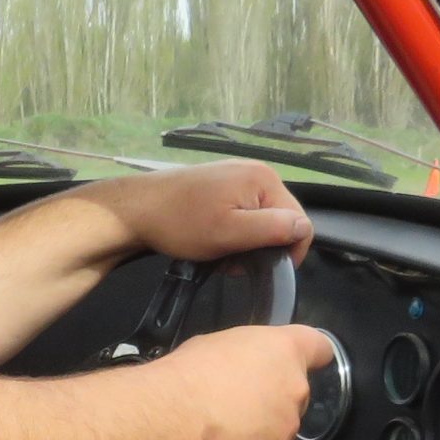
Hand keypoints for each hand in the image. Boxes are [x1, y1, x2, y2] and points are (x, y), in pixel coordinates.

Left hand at [98, 160, 312, 265]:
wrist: (135, 210)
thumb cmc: (180, 222)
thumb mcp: (230, 232)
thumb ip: (272, 229)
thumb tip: (304, 228)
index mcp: (264, 179)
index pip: (300, 221)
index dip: (287, 251)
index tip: (260, 268)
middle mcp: (256, 172)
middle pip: (280, 220)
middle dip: (263, 247)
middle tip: (233, 262)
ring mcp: (237, 177)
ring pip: (261, 221)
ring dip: (246, 243)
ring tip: (220, 254)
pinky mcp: (221, 186)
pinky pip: (243, 214)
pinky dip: (234, 233)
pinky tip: (214, 242)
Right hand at [163, 324, 329, 439]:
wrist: (175, 417)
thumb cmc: (191, 373)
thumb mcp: (216, 345)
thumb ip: (244, 359)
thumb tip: (240, 372)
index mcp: (284, 351)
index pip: (319, 347)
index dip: (310, 357)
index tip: (298, 363)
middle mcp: (296, 389)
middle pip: (295, 394)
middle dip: (272, 399)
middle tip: (237, 403)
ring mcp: (288, 428)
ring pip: (278, 429)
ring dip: (258, 431)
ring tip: (221, 431)